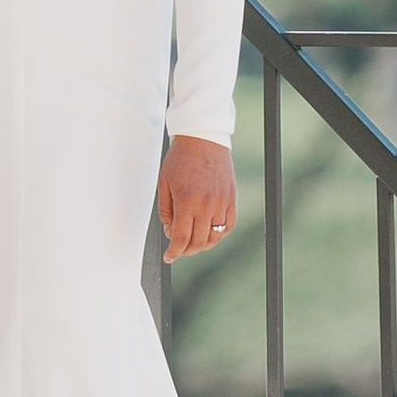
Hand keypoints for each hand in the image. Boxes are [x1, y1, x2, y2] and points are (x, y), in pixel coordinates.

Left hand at [158, 136, 235, 261]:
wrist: (202, 138)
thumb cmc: (180, 159)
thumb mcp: (164, 184)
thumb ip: (166, 211)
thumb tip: (171, 233)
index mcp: (186, 201)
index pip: (181, 238)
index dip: (174, 252)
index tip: (169, 257)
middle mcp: (206, 205)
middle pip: (198, 242)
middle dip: (186, 250)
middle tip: (178, 250)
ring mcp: (221, 203)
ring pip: (214, 237)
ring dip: (202, 246)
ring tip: (193, 243)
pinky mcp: (231, 198)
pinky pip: (228, 225)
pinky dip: (219, 235)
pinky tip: (209, 234)